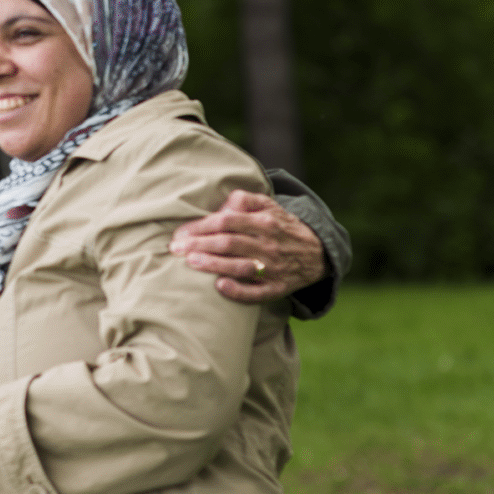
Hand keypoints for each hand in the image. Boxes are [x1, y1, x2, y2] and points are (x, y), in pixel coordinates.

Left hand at [169, 190, 326, 303]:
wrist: (317, 253)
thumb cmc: (282, 227)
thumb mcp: (270, 206)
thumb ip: (245, 200)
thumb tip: (221, 205)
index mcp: (266, 222)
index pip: (227, 222)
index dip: (201, 226)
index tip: (180, 233)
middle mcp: (270, 245)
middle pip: (230, 243)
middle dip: (200, 245)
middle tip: (175, 249)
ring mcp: (274, 268)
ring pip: (240, 266)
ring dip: (214, 265)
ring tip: (190, 262)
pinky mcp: (278, 288)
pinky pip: (257, 293)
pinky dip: (239, 291)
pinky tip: (220, 287)